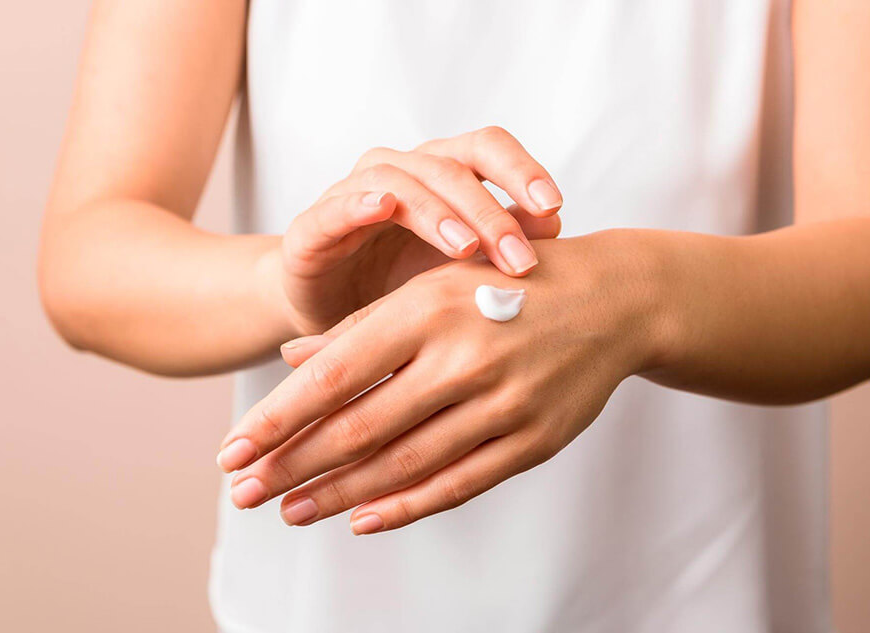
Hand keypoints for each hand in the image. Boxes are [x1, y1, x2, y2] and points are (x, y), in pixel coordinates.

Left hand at [219, 234, 668, 532]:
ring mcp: (504, 402)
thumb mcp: (435, 286)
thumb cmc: (510, 286)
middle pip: (359, 426)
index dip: (276, 418)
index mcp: (429, 308)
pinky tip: (363, 519)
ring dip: (339, 494)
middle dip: (293, 464)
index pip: (335, 375)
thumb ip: (364, 325)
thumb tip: (291, 359)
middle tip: (243, 492)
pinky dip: (407, 505)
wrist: (614, 301)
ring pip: (404, 463)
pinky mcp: (534, 439)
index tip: (231, 450)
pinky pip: (460, 482)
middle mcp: (464, 356)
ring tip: (290, 510)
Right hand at [278, 126, 562, 334]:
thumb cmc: (404, 288)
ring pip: (399, 182)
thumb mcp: (463, 269)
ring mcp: (352, 195)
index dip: (521, 170)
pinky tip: (382, 209)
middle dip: (490, 212)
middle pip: (449, 166)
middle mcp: (399, 172)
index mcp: (440, 173)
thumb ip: (504, 239)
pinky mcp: (312, 228)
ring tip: (466, 248)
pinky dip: (358, 203)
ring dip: (437, 212)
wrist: (333, 325)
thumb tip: (556, 222)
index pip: (486, 149)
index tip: (554, 206)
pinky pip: (335, 207)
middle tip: (520, 259)